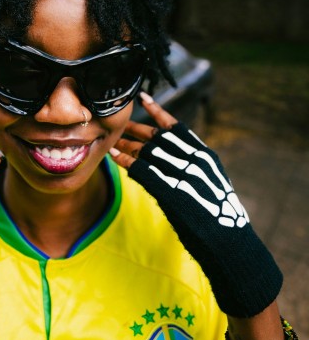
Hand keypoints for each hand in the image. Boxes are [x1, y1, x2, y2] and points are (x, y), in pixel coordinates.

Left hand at [110, 94, 282, 317]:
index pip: (176, 127)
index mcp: (204, 155)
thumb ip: (195, 168)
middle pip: (157, 137)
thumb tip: (177, 161)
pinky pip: (141, 170)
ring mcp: (181, 173)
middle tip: (119, 123)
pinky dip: (125, 161)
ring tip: (112, 139)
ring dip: (127, 144)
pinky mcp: (169, 190)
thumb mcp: (211, 183)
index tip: (143, 98)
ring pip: (146, 151)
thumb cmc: (219, 216)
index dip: (158, 112)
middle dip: (136, 129)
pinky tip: (114, 156)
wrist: (227, 240)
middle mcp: (192, 159)